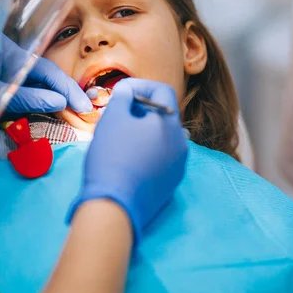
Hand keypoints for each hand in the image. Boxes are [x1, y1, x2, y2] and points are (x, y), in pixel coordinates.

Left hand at [0, 36, 91, 132]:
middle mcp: (4, 61)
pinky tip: (35, 118)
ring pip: (28, 87)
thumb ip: (26, 97)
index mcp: (9, 55)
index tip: (85, 107)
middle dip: (62, 95)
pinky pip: (14, 95)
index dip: (68, 90)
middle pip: (41, 78)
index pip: (47, 72)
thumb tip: (59, 101)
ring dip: (46, 102)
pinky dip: (27, 106)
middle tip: (82, 114)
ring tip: (65, 118)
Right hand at [66, 79, 187, 244]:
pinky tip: (128, 158)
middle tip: (118, 113)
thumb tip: (128, 91)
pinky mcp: (171, 182)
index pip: (162, 92)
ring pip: (163, 137)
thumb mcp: (112, 119)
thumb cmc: (111, 157)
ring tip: (121, 136)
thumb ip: (122, 97)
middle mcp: (181, 142)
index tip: (122, 92)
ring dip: (144, 131)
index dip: (141, 86)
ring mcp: (178, 165)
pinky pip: (162, 157)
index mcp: (169, 123)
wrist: (114, 206)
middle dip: (141, 109)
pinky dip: (148, 150)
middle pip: (164, 115)